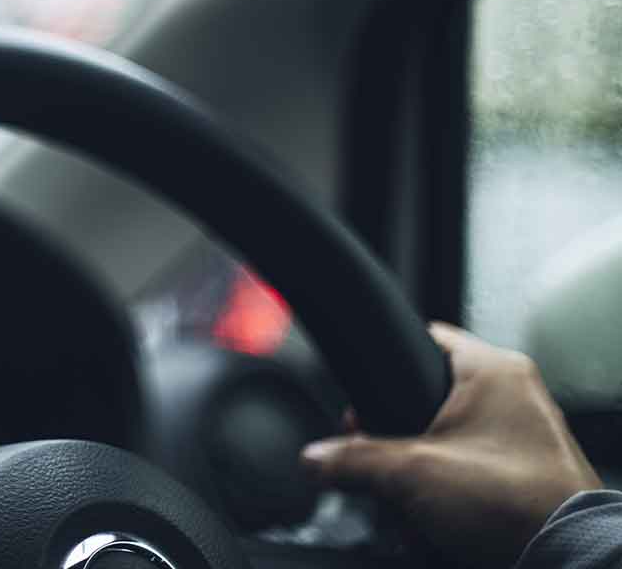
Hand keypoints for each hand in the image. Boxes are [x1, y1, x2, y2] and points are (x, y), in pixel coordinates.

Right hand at [300, 322, 599, 567]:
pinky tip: (432, 518)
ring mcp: (525, 434)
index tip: (363, 393)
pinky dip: (447, 490)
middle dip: (397, 436)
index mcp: (494, 370)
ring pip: (448, 437)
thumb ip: (353, 460)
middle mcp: (516, 394)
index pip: (425, 336)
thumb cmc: (514, 503)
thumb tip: (317, 458)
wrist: (565, 557)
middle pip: (430, 397)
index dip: (386, 363)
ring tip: (407, 497)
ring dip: (420, 469)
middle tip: (383, 457)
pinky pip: (471, 468)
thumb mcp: (411, 473)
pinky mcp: (528, 472)